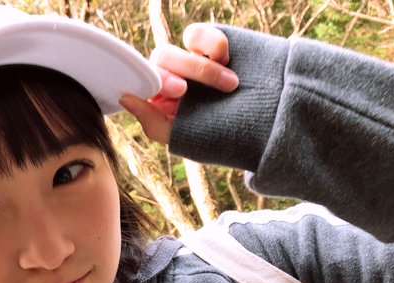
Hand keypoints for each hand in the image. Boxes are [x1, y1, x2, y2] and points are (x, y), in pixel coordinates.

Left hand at [120, 24, 238, 143]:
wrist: (268, 126)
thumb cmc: (225, 137)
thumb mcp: (186, 137)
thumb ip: (153, 122)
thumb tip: (125, 98)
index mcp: (163, 99)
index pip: (148, 80)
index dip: (161, 81)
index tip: (181, 91)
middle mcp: (175, 76)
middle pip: (163, 59)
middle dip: (187, 73)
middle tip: (208, 86)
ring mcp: (193, 59)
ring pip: (180, 45)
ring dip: (203, 65)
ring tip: (230, 84)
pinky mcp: (213, 45)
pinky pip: (199, 34)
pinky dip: (212, 43)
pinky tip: (227, 59)